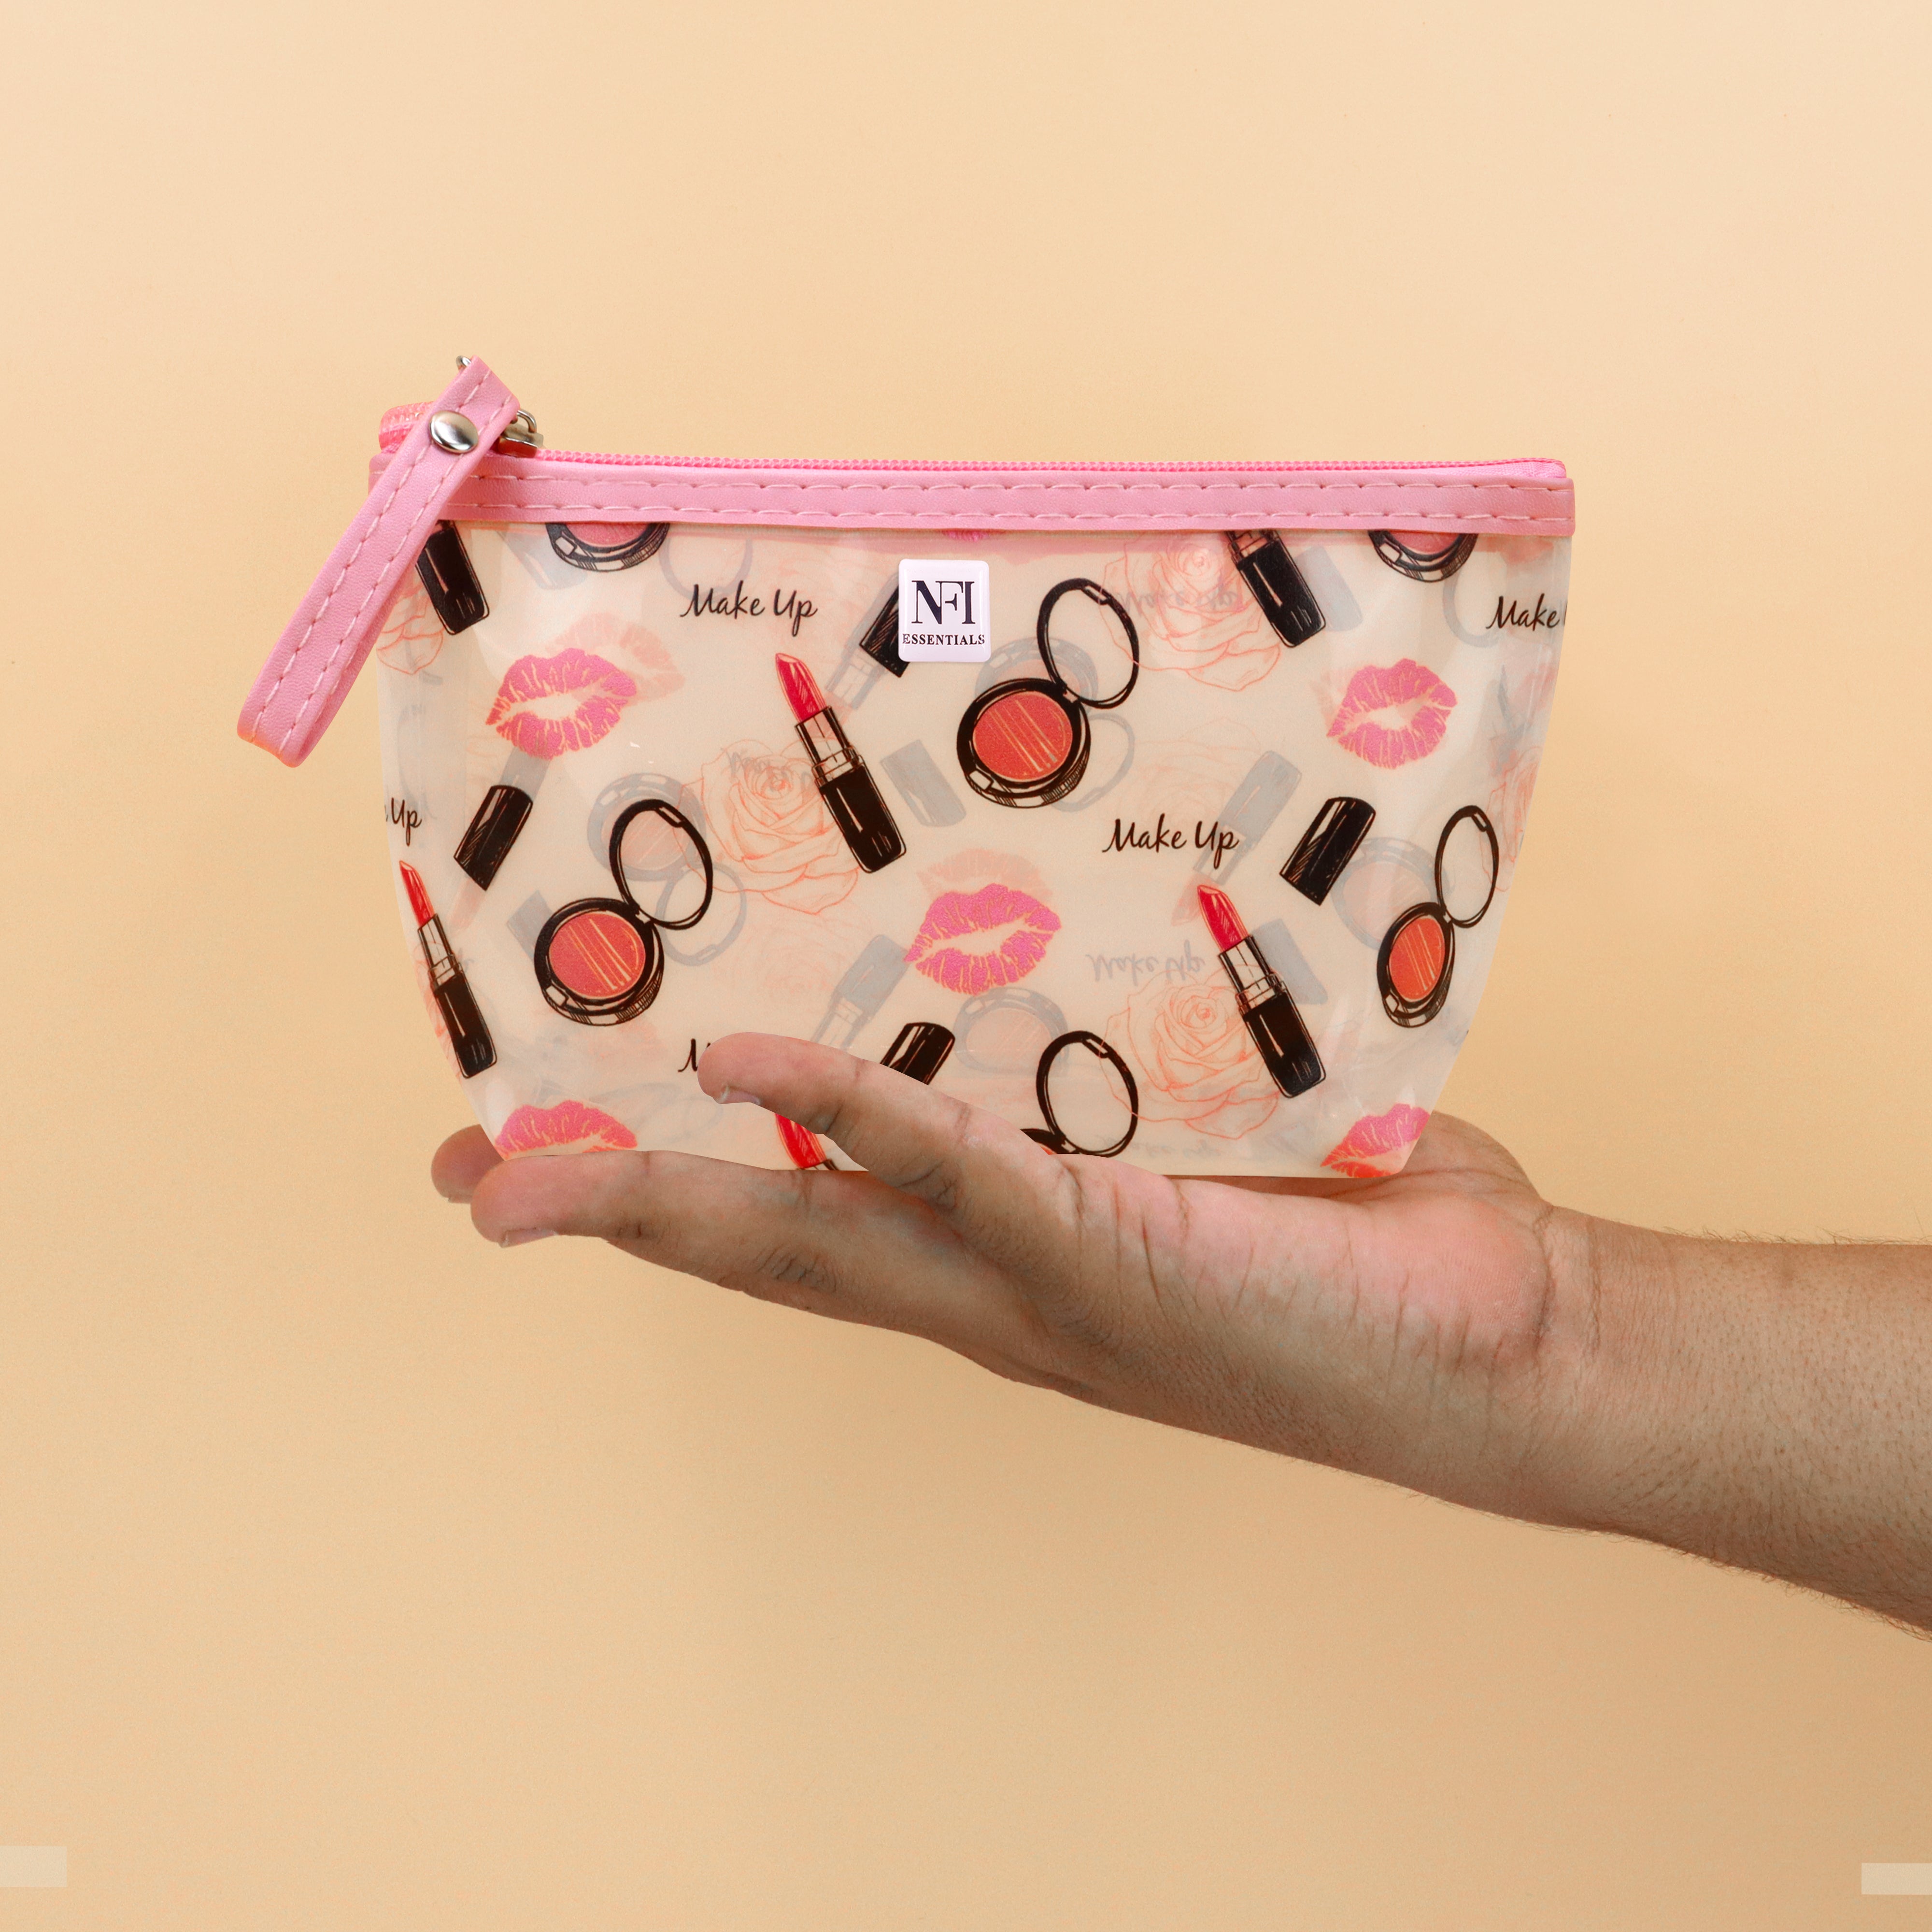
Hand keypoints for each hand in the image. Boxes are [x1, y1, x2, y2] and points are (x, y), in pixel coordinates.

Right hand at [432, 1033, 1607, 1528]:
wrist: (1512, 1347)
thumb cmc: (1369, 1242)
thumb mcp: (1207, 1153)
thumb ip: (1123, 1096)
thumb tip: (1080, 975)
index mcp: (1009, 1266)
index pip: (814, 1232)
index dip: (678, 1203)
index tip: (563, 1157)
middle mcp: (997, 1294)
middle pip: (764, 1250)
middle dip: (608, 1213)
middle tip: (473, 1173)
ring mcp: (1039, 1282)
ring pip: (813, 1232)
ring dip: (662, 1186)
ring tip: (527, 1154)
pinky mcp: (1110, 1247)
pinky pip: (954, 1172)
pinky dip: (846, 1116)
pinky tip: (745, 1068)